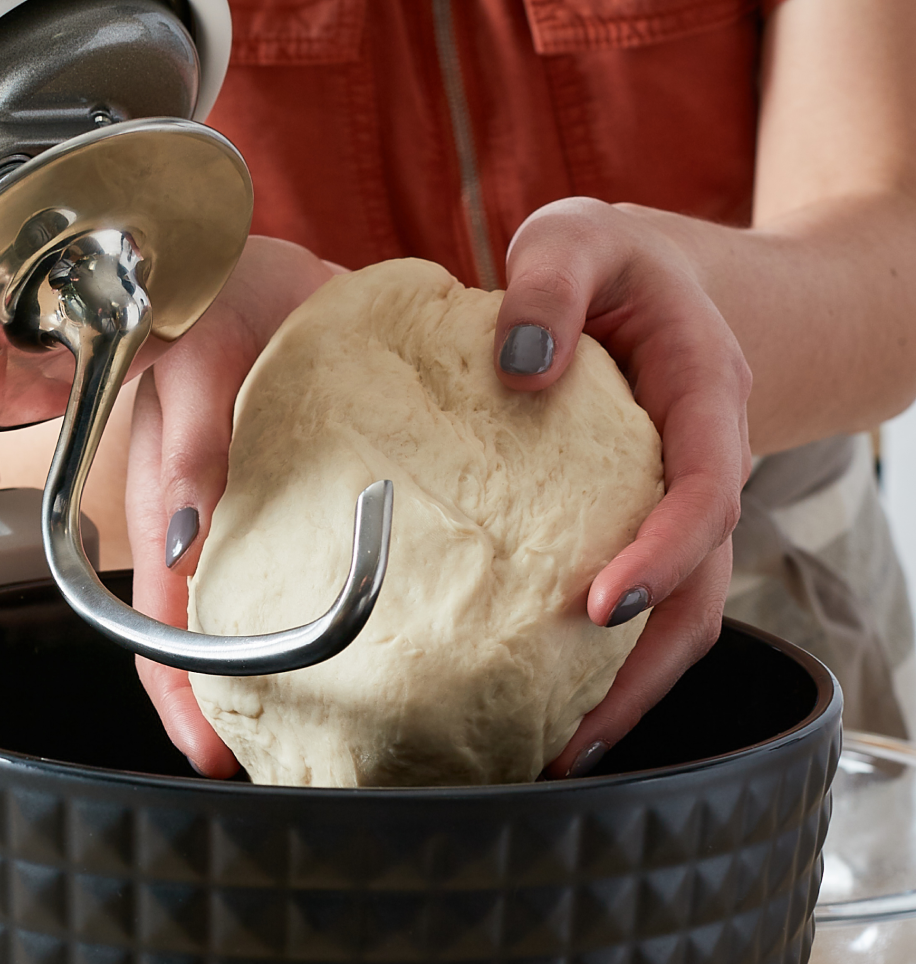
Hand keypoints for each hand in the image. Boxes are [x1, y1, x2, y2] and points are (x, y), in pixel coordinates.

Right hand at [127, 236, 337, 777]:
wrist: (271, 258)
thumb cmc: (214, 295)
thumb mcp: (195, 360)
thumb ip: (189, 445)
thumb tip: (190, 545)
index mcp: (170, 509)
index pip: (161, 629)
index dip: (184, 699)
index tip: (217, 756)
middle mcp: (215, 525)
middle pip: (222, 640)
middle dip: (253, 707)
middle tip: (306, 760)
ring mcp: (267, 513)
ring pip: (279, 610)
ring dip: (308, 665)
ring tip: (355, 716)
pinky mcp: (318, 493)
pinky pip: (328, 560)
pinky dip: (356, 601)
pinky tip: (399, 626)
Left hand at [495, 198, 750, 776]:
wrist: (658, 280)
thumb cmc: (612, 260)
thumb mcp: (579, 235)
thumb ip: (551, 280)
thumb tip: (522, 367)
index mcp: (703, 392)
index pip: (704, 488)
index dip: (665, 552)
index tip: (602, 606)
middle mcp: (704, 462)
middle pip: (701, 584)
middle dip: (644, 665)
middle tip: (571, 734)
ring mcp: (676, 504)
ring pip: (681, 614)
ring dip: (627, 688)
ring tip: (557, 754)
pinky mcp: (639, 527)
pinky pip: (644, 603)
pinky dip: (605, 660)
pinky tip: (551, 704)